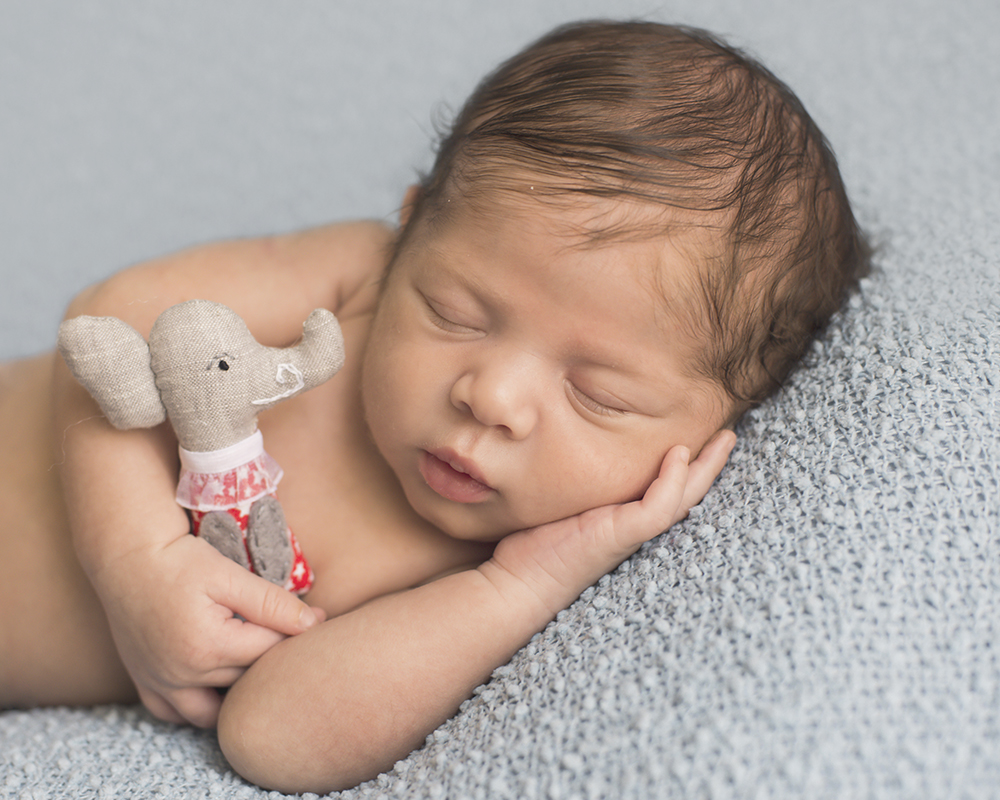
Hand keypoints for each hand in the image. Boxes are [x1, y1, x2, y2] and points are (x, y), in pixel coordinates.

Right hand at [93, 532, 324, 727]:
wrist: (125, 557)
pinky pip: (175, 713)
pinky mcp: (145, 681)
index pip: (268, 650)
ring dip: (238, 692)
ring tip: (256, 663)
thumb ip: (271, 603)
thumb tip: (314, 623)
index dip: (297, 631)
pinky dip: (197, 707)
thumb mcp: (229, 575)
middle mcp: (183, 675)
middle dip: (272, 659)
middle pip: (246, 679)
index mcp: (209, 647)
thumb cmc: (179, 560)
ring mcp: (161, 683)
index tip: (319, 617)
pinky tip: (217, 687)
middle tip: (290, 635)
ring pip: (215, 707)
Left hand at [487, 430, 736, 615]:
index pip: (667, 490)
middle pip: (687, 494)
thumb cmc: (533, 545)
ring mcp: (631, 533)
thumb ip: (576, 483)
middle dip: (711, 464)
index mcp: (626, 519)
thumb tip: (564, 445)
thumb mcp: (560, 504)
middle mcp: (636, 528)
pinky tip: (679, 455)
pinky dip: (671, 482)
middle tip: (731, 433)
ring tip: (725, 438)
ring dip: (705, 469)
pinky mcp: (619, 536)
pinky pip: (656, 508)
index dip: (689, 466)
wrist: (517, 583)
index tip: (704, 435)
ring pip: (682, 499)